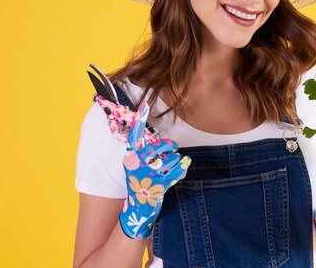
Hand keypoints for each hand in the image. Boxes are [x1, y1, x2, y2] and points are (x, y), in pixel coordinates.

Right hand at [119, 102, 190, 239]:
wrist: (137, 209)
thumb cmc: (140, 182)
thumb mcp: (136, 167)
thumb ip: (143, 153)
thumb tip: (154, 140)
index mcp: (130, 157)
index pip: (134, 136)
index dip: (140, 121)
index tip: (144, 105)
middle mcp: (137, 165)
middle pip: (160, 146)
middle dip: (169, 146)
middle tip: (172, 148)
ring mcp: (147, 175)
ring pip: (171, 159)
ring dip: (175, 161)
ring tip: (171, 166)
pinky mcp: (158, 186)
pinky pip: (177, 171)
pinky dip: (183, 167)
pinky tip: (184, 165)